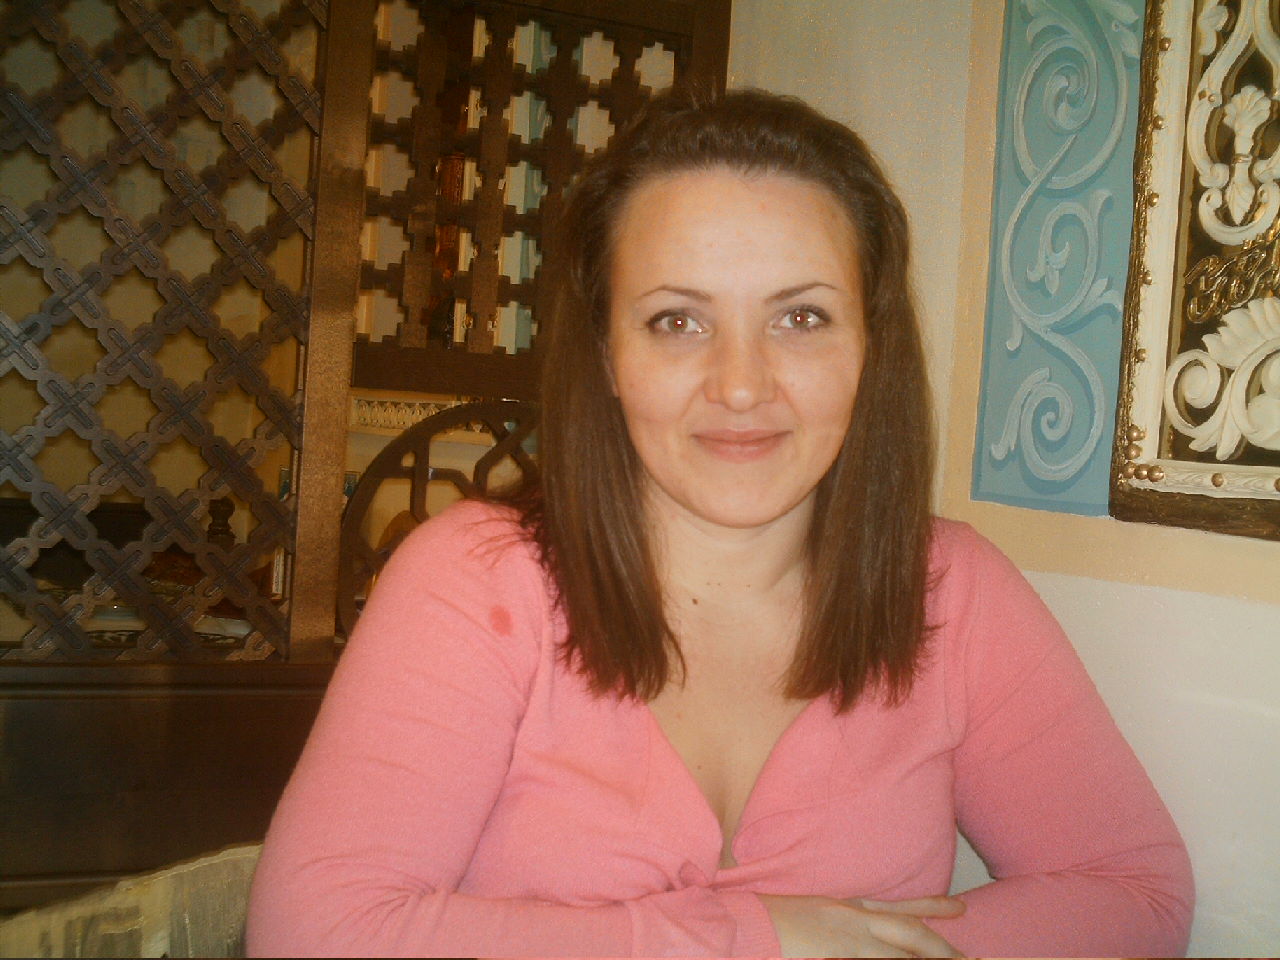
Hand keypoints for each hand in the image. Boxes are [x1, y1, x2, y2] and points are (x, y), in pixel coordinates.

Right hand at [758, 893, 965, 957]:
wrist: (736, 924)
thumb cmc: (766, 924)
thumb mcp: (806, 919)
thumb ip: (832, 925)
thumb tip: (851, 937)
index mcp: (843, 909)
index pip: (896, 907)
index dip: (931, 906)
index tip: (960, 908)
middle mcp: (849, 920)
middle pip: (908, 932)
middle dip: (942, 947)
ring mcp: (843, 941)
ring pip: (898, 954)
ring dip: (927, 958)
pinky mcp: (833, 954)